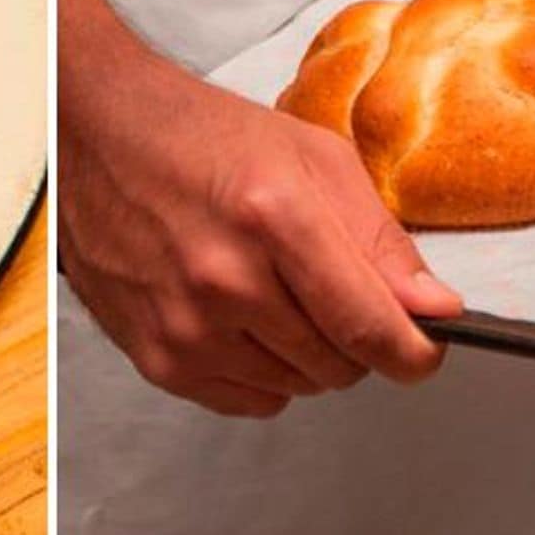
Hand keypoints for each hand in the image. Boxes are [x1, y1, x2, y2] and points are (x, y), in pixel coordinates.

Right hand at [59, 0, 462, 417]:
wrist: (100, 134)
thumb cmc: (201, 136)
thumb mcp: (313, 158)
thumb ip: (380, 240)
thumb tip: (433, 308)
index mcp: (273, 215)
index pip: (368, 325)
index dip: (413, 352)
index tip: (423, 350)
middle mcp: (224, 277)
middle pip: (337, 365)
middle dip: (354, 339)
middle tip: (327, 288)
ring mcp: (185, 324)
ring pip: (295, 387)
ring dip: (303, 353)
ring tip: (270, 288)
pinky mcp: (155, 355)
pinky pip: (247, 400)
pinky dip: (260, 371)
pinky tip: (239, 315)